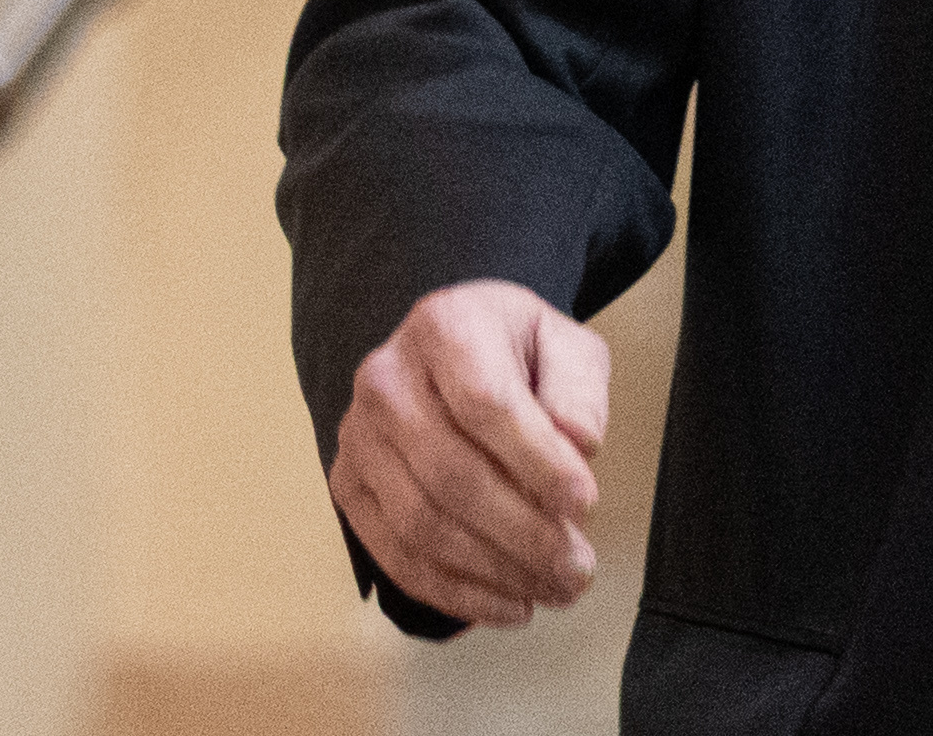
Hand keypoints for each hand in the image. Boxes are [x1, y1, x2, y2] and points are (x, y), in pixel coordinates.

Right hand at [330, 279, 611, 628]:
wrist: (452, 354)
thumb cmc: (516, 355)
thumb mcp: (565, 347)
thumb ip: (578, 388)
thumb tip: (578, 442)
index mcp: (444, 328)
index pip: (486, 403)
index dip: (536, 461)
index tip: (585, 503)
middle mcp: (385, 379)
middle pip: (451, 474)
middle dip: (522, 533)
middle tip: (578, 568)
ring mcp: (358, 436)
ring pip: (422, 523)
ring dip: (493, 571)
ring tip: (553, 589)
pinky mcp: (348, 486)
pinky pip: (396, 554)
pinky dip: (455, 592)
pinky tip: (508, 604)